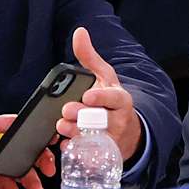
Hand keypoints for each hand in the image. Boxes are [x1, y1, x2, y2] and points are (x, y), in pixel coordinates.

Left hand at [55, 27, 142, 162]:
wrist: (126, 130)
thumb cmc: (110, 99)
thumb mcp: (103, 76)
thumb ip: (89, 56)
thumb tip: (79, 32)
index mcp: (120, 99)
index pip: (114, 98)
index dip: (101, 98)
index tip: (87, 95)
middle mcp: (119, 120)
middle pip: (102, 121)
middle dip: (83, 117)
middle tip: (66, 113)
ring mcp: (112, 139)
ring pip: (95, 139)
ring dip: (77, 134)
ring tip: (61, 128)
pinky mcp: (104, 154)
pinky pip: (91, 155)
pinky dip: (77, 151)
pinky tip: (66, 145)